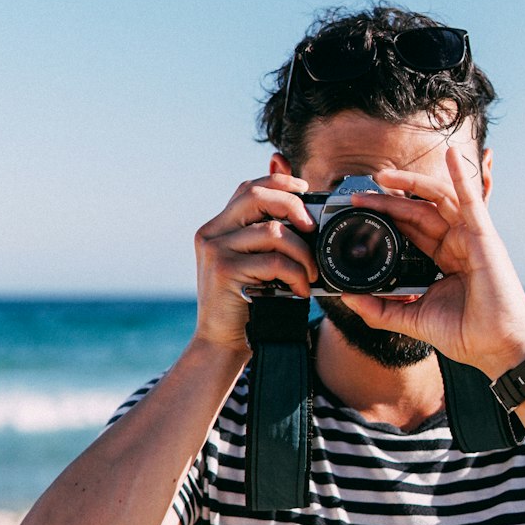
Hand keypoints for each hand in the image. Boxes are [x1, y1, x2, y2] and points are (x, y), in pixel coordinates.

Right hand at [191, 174, 317, 353]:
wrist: (222, 343)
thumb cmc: (248, 303)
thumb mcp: (257, 263)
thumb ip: (270, 238)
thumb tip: (308, 215)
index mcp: (219, 226)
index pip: (249, 188)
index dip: (279, 181)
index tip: (305, 189)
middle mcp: (212, 233)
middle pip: (256, 196)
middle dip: (293, 206)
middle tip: (313, 228)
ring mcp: (216, 250)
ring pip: (272, 231)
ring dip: (302, 252)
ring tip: (311, 273)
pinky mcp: (225, 270)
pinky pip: (274, 260)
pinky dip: (296, 274)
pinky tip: (300, 289)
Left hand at [340, 147, 524, 380]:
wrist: (496, 349)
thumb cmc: (466, 334)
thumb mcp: (412, 319)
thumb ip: (380, 309)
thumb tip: (347, 298)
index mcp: (442, 258)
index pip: (410, 228)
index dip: (386, 216)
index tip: (358, 211)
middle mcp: (456, 243)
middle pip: (418, 211)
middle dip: (388, 200)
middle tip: (359, 194)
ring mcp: (471, 237)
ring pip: (438, 200)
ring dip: (412, 183)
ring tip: (383, 176)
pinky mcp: (484, 237)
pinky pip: (472, 200)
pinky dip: (460, 175)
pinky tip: (451, 154)